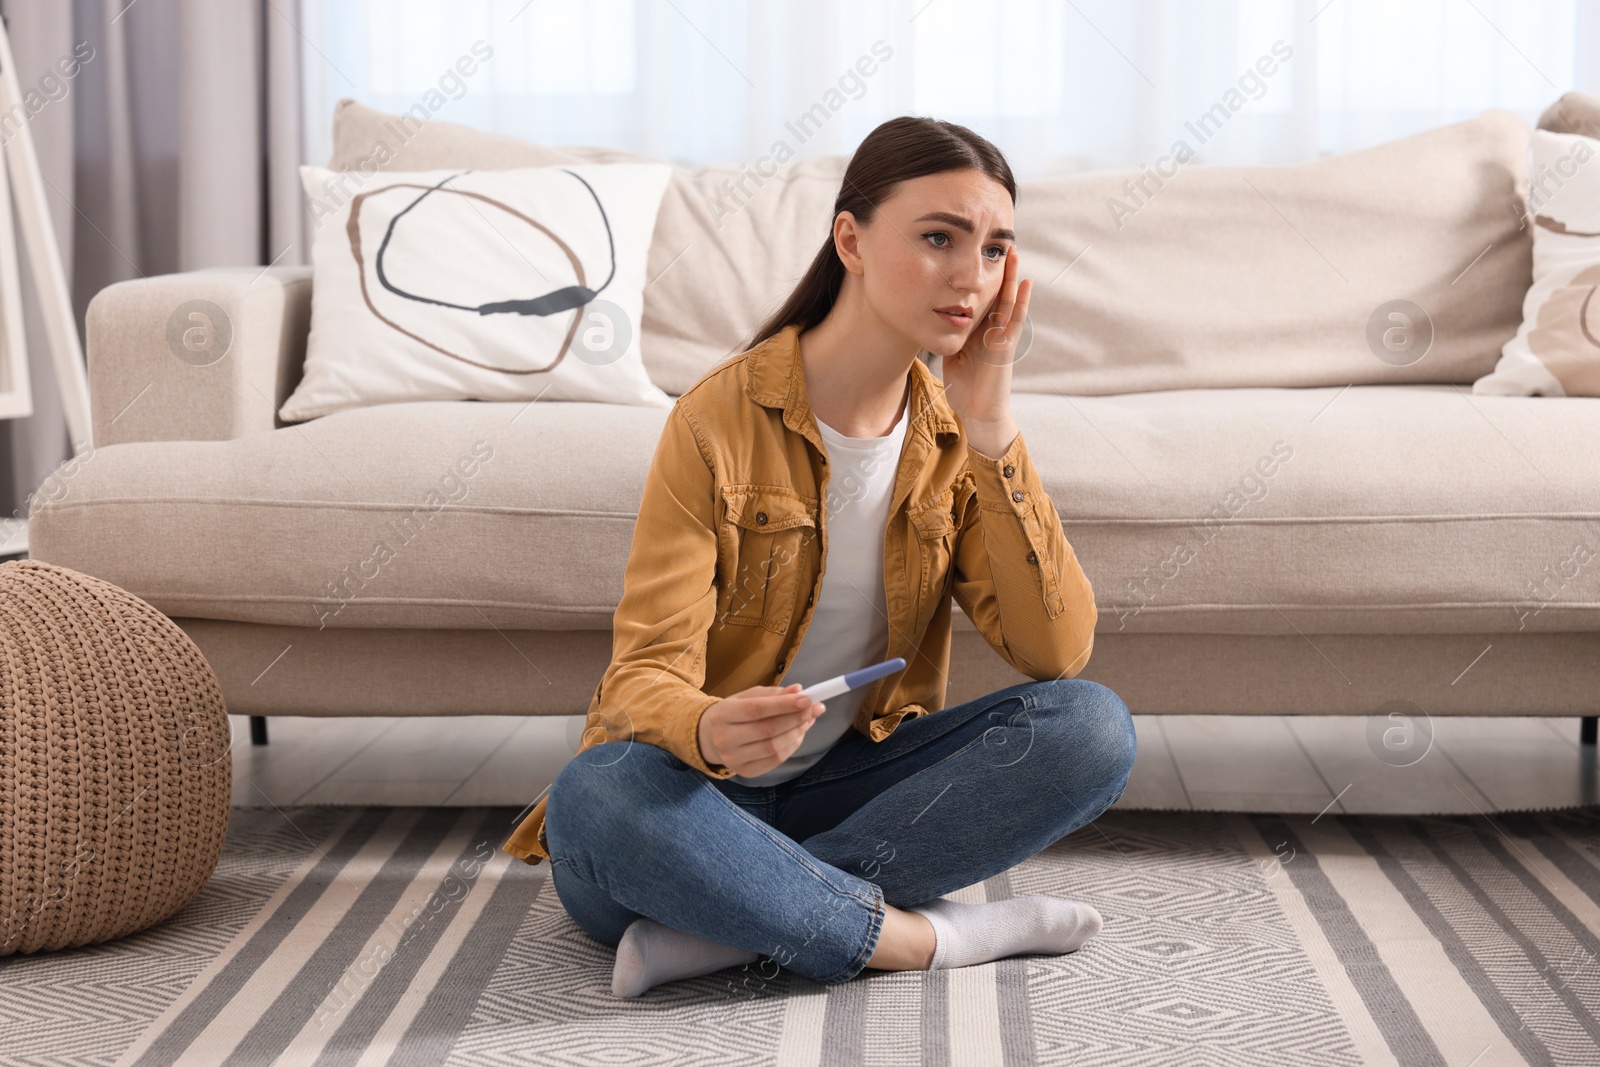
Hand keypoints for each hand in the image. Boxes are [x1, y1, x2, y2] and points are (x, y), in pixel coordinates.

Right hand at [698, 683, 824, 777]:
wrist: (708, 738)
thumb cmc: (731, 713)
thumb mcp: (745, 697)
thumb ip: (772, 694)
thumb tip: (798, 690)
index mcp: (722, 714)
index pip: (757, 710)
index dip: (784, 705)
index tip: (807, 699)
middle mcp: (724, 739)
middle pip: (768, 730)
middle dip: (796, 718)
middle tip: (816, 708)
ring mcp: (734, 759)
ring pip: (774, 747)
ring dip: (798, 732)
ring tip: (809, 720)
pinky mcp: (745, 772)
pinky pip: (776, 760)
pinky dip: (792, 746)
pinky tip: (798, 734)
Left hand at [941, 245, 1030, 452]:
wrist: (978, 413)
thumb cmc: (965, 388)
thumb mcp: (952, 354)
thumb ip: (948, 337)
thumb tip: (929, 321)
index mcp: (978, 330)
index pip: (978, 296)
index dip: (977, 276)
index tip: (972, 252)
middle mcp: (991, 329)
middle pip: (994, 292)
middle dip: (995, 269)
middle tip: (996, 241)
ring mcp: (1001, 336)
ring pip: (1007, 300)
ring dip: (1011, 276)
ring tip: (1013, 252)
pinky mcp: (1007, 346)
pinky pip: (1015, 320)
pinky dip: (1020, 301)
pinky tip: (1025, 283)